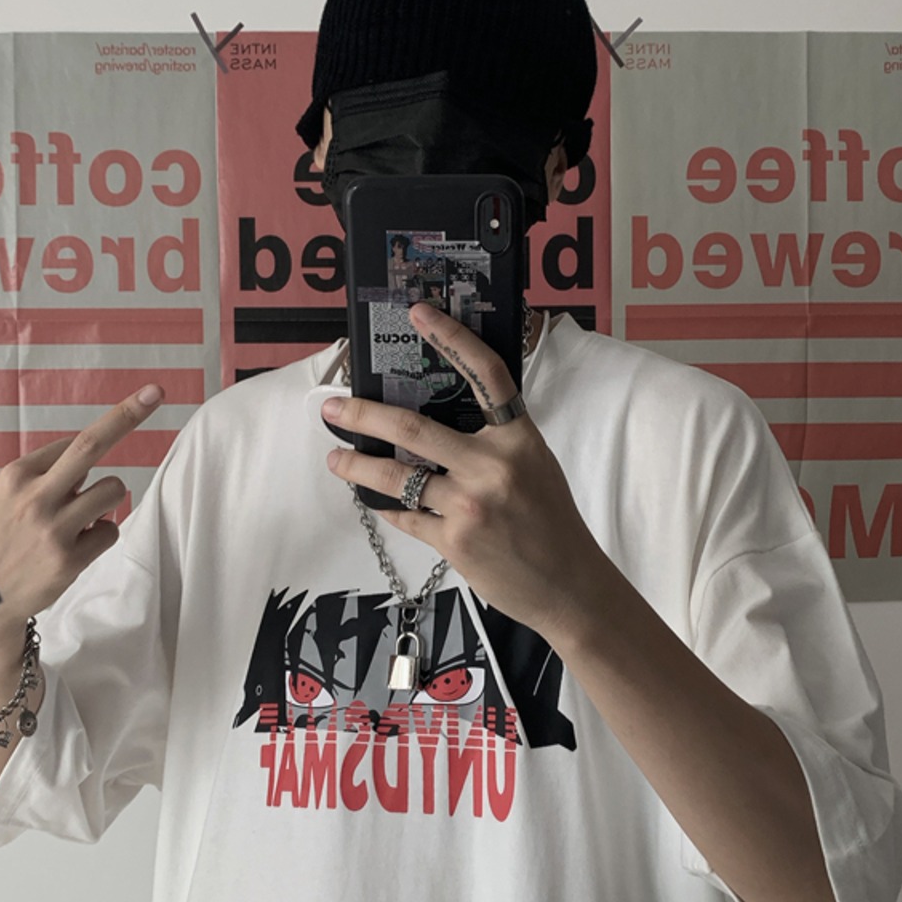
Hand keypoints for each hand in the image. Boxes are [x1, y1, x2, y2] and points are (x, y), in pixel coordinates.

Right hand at [0, 385, 163, 640]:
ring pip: (113, 491)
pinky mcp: (70, 561)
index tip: (78, 465)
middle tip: (154, 392)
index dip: (78, 457)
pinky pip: (111, 532)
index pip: (70, 445)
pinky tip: (77, 543)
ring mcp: (54, 530)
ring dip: (106, 499)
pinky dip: (102, 534)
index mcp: (13, 475)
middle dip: (127, 415)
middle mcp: (35, 498)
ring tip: (79, 516)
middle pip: (92, 446)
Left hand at [322, 303, 609, 644]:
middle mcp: (494, 465)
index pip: (485, 375)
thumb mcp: (535, 466)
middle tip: (333, 408)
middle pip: (413, 427)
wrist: (569, 585)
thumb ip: (493, 442)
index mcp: (519, 438)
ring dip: (357, 465)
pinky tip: (374, 498)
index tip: (420, 315)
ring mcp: (471, 505)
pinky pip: (406, 516)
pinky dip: (386, 505)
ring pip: (397, 476)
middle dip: (363, 414)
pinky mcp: (454, 541)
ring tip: (336, 458)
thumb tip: (436, 424)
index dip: (453, 339)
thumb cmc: (551, 522)